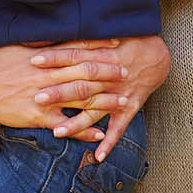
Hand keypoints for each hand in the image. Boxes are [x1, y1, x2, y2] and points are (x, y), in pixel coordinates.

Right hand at [0, 39, 134, 143]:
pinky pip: (66, 125)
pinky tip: (99, 134)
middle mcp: (48, 76)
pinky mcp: (39, 117)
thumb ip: (39, 43)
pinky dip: (83, 131)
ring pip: (81, 99)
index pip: (77, 49)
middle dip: (108, 72)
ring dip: (104, 100)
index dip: (98, 47)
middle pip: (85, 73)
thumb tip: (55, 32)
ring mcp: (45, 98)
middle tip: (126, 71)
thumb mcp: (15, 46)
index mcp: (44, 58)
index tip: (117, 45)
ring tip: (123, 101)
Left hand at [50, 35, 170, 160]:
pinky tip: (97, 157)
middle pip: (82, 85)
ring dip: (77, 123)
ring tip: (57, 133)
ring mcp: (119, 95)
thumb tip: (56, 35)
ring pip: (96, 111)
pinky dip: (109, 143)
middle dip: (60, 93)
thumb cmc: (127, 43)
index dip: (55, 57)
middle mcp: (110, 78)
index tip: (34, 60)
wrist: (158, 56)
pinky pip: (119, 128)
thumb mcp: (106, 36)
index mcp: (103, 56)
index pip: (75, 56)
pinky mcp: (129, 108)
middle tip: (38, 98)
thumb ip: (82, 39)